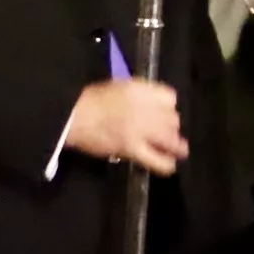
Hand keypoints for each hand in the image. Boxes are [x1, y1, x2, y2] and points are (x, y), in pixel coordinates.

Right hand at [67, 77, 188, 173]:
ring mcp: (140, 129)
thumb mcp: (117, 87)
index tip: (166, 113)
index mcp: (140, 90)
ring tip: (179, 151)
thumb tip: (148, 105)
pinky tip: (169, 166)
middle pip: (172, 119)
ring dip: (175, 145)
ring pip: (169, 138)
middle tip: (169, 134)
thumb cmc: (89, 100)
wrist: (73, 115)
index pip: (170, 97)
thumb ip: (137, 95)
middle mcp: (145, 108)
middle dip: (172, 127)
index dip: (169, 108)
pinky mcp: (132, 148)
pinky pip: (156, 159)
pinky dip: (165, 164)